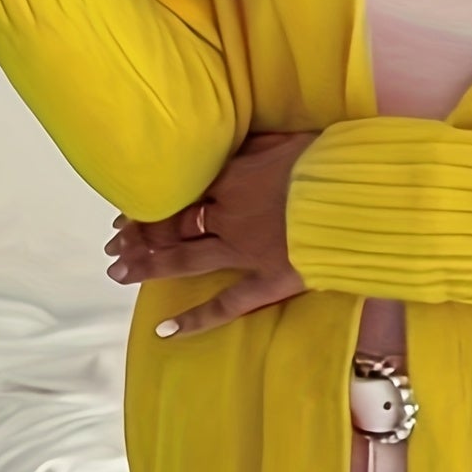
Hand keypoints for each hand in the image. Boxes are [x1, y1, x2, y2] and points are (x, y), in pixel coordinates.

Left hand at [104, 132, 320, 338]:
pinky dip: (195, 319)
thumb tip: (236, 142)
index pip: (180, 191)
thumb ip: (256, 145)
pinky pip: (226, 304)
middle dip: (138, 235)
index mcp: (232, 177)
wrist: (357, 196)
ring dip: (148, 266)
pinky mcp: (266, 281)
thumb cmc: (329, 161)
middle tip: (113, 244)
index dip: (152, 201)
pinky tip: (165, 331)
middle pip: (170, 225)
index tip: (130, 209)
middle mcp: (226, 215)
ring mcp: (243, 251)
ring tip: (118, 273)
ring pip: (183, 259)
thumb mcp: (287, 140)